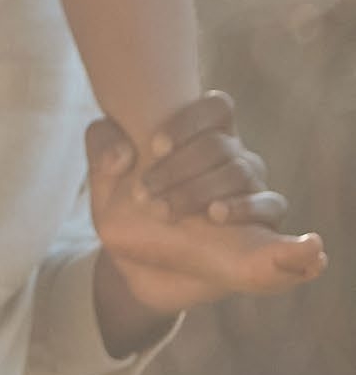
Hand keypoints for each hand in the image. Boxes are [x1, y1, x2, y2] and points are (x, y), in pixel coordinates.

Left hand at [88, 94, 324, 321]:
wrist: (136, 267)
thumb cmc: (127, 213)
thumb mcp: (101, 180)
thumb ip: (102, 148)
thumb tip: (125, 153)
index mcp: (199, 137)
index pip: (216, 107)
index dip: (189, 120)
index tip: (153, 145)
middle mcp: (231, 158)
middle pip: (222, 144)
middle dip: (181, 168)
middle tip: (145, 196)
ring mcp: (249, 191)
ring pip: (243, 171)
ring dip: (204, 191)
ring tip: (179, 212)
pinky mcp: (260, 229)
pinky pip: (273, 207)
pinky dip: (252, 211)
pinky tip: (231, 220)